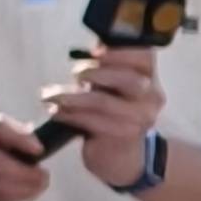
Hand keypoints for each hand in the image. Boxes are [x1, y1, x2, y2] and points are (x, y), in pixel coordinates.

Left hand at [43, 44, 168, 188]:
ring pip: (104, 102)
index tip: (94, 51)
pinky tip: (56, 112)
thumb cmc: (113, 112)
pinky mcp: (123, 137)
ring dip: (72, 97)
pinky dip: (70, 115)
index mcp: (149, 77)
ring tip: (49, 96)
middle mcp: (150, 98)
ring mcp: (140, 120)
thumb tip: (87, 46)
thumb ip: (106, 65)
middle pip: (127, 79)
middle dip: (95, 73)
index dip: (119, 52)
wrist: (123, 154)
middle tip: (74, 74)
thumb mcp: (113, 85)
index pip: (143, 57)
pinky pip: (94, 122)